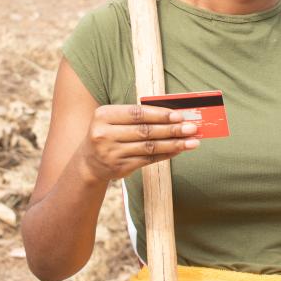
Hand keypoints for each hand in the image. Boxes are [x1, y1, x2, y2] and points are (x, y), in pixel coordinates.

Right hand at [79, 104, 200, 181]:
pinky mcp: (120, 168)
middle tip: (192, 128)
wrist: (89, 162)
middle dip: (172, 129)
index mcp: (103, 115)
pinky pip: (148, 160)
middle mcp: (105, 134)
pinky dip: (165, 154)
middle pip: (145, 131)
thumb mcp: (114, 119)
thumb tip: (174, 115)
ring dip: (174, 144)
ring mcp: (112, 153)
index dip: (160, 115)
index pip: (137, 113)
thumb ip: (138, 116)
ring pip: (149, 147)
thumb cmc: (109, 133)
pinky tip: (178, 150)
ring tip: (192, 141)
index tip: (179, 115)